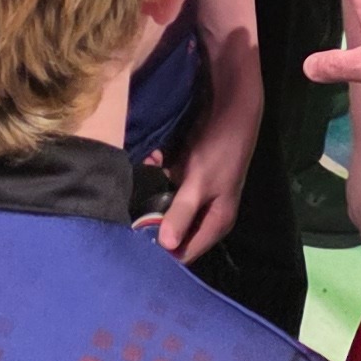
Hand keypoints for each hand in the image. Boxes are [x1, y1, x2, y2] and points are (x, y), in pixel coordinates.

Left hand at [153, 37, 261, 263]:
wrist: (232, 109)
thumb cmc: (219, 149)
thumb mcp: (199, 183)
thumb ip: (181, 213)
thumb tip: (165, 246)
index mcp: (215, 223)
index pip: (185, 252)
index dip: (162, 251)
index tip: (135, 245)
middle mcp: (206, 214)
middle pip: (174, 232)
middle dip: (152, 223)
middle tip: (129, 215)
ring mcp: (196, 196)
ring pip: (166, 208)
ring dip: (151, 197)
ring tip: (138, 184)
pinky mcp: (187, 178)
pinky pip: (166, 186)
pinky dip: (156, 176)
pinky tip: (150, 161)